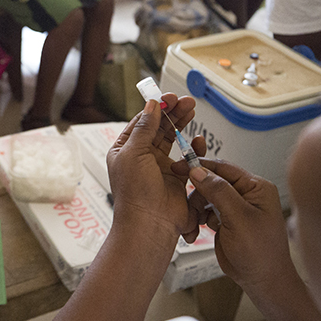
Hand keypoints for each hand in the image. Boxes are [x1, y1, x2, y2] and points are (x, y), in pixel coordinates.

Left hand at [106, 95, 204, 242]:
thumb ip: (144, 127)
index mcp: (124, 150)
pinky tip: (196, 138)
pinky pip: (185, 156)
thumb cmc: (135, 192)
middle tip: (186, 101)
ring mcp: (158, 167)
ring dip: (181, 124)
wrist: (150, 222)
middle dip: (172, 113)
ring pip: (172, 138)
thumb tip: (151, 106)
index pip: (141, 122)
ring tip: (192, 110)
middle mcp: (140, 157)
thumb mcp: (134, 153)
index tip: (169, 97)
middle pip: (158, 127)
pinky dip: (192, 146)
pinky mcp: (175, 177)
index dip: (155, 108)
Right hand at [182, 159, 294, 292]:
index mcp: (256, 188)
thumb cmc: (261, 253)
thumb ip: (219, 192)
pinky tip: (196, 230)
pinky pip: (204, 211)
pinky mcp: (225, 220)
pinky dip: (197, 219)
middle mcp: (246, 194)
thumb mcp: (239, 218)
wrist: (262, 280)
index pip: (223, 168)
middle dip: (196, 195)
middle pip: (210, 182)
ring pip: (204, 197)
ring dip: (194, 209)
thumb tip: (198, 171)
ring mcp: (234, 208)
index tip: (178, 167)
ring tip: (193, 225)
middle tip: (187, 208)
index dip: (199, 166)